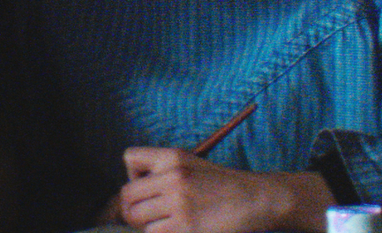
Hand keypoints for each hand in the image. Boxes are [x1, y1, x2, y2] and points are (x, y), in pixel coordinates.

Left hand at [118, 147, 332, 232]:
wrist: (255, 200)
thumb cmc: (222, 185)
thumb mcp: (192, 164)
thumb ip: (163, 172)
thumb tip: (131, 194)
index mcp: (173, 156)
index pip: (129, 157)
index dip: (131, 175)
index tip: (146, 186)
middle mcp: (172, 176)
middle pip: (126, 195)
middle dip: (132, 208)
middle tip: (150, 214)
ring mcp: (178, 202)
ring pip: (137, 218)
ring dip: (147, 225)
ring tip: (166, 223)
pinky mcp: (185, 226)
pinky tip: (178, 230)